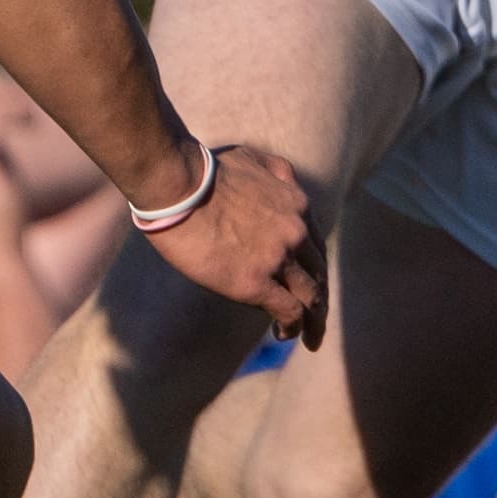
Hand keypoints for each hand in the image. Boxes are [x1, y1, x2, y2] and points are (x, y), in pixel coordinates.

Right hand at [141, 142, 327, 346]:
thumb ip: (274, 171)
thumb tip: (283, 181)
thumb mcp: (251, 158)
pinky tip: (284, 335)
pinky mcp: (255, 282)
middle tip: (316, 321)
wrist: (177, 184)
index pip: (315, 245)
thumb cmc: (201, 171)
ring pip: (311, 297)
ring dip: (313, 321)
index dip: (314, 269)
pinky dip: (292, 327)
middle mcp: (296, 231)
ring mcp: (278, 257)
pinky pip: (288, 311)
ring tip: (308, 338)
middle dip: (319, 300)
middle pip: (318, 273)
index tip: (307, 283)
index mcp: (296, 204)